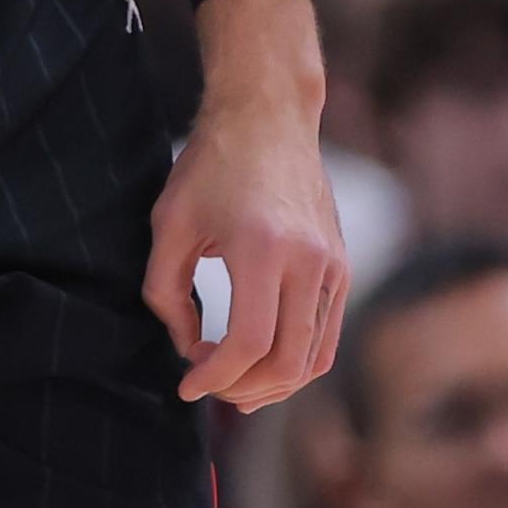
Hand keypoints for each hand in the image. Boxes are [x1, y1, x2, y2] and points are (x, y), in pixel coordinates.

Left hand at [144, 94, 347, 410]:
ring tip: (233, 386)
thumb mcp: (168, 223)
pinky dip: (297, 362)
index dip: (214, 376)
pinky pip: (326, 336)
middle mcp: (309, 262)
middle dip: (244, 390)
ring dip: (273, 385)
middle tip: (207, 387)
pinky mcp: (342, 267)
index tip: (186, 385)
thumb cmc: (210, 166)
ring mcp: (334, 267)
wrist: (268, 117)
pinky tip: (262, 361)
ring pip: (314, 358)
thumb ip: (165, 291)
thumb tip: (188, 347)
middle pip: (287, 362)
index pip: (247, 342)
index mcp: (262, 249)